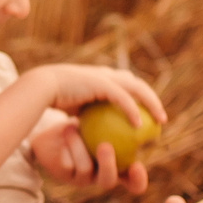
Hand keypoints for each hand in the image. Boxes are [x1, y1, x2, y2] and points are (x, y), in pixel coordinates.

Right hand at [25, 64, 166, 128]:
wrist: (41, 87)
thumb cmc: (53, 99)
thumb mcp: (74, 105)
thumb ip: (86, 112)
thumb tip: (91, 128)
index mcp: (101, 77)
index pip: (127, 84)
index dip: (141, 97)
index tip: (148, 115)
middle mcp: (107, 74)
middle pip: (137, 84)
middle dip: (152, 99)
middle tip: (160, 119)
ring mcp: (105, 76)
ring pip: (137, 88)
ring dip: (151, 103)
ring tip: (159, 121)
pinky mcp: (101, 83)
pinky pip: (123, 99)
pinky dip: (132, 111)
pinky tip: (138, 126)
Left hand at [28, 108, 150, 195]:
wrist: (58, 131)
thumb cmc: (89, 121)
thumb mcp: (107, 117)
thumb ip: (126, 114)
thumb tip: (147, 102)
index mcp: (115, 170)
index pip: (132, 183)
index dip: (138, 180)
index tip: (138, 165)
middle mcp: (98, 176)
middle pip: (107, 181)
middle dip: (108, 165)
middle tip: (105, 146)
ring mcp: (78, 178)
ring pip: (84, 170)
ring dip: (80, 148)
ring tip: (76, 127)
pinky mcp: (61, 173)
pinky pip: (66, 163)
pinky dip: (69, 144)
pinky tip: (67, 129)